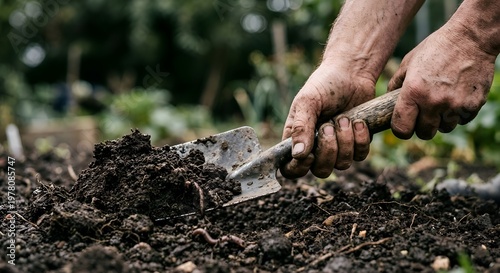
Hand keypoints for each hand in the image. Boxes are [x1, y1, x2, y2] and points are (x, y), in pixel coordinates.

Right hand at [280, 61, 374, 178]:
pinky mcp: (357, 144)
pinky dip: (361, 139)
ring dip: (345, 141)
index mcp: (297, 139)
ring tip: (345, 118)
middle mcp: (316, 148)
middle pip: (320, 170)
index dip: (299, 169)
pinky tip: (358, 121)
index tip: (309, 155)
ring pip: (342, 165)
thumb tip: (297, 155)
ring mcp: (338, 148)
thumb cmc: (324, 85)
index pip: (290, 169)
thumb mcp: (307, 102)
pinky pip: (360, 156)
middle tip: (329, 125)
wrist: (352, 73)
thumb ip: (301, 127)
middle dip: (328, 149)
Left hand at [388, 23, 496, 139]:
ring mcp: (454, 105)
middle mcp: (433, 101)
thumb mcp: (409, 62)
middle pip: (424, 133)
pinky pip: (462, 120)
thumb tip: (386, 101)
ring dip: (442, 120)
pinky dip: (459, 113)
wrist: (471, 38)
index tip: (404, 125)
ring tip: (442, 101)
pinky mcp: (473, 105)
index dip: (401, 130)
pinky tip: (457, 96)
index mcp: (413, 92)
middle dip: (422, 127)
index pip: (401, 129)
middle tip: (424, 114)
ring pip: (444, 128)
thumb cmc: (436, 48)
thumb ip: (395, 84)